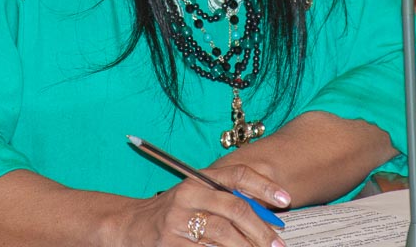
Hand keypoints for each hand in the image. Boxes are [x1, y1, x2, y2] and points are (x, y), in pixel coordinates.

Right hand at [111, 164, 290, 246]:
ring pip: (223, 234)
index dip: (264, 186)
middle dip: (261, 228)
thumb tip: (267, 214)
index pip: (237, 175)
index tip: (285, 200)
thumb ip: (226, 199)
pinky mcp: (171, 243)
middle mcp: (189, 194)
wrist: (130, 225)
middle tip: (277, 244)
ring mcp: (178, 220)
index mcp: (198, 178)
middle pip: (234, 208)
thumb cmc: (172, 212)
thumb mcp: (197, 196)